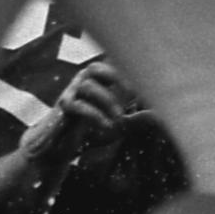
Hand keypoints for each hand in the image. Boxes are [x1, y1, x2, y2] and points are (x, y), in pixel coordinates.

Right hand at [17, 61, 132, 166]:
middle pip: (94, 68)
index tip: (143, 84)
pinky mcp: (62, 111)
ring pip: (88, 86)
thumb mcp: (115, 125)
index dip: (124, 72)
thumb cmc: (86, 130)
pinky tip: (107, 126)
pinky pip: (78, 106)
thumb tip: (159, 115)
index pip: (107, 67)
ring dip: (108, 100)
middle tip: (133, 92)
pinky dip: (95, 115)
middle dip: (114, 76)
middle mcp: (79, 84)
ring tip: (121, 118)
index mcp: (93, 83)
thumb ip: (134, 120)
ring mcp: (69, 95)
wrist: (56, 146)